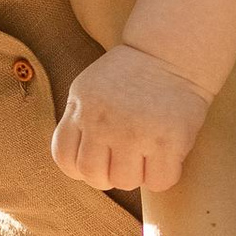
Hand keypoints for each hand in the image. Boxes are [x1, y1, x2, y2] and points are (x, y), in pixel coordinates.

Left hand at [51, 44, 210, 192]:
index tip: (97, 160)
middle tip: (123, 162)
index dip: (79, 168)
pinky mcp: (169, 141)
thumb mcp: (89, 89)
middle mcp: (104, 122)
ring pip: (126, 182)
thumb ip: (77, 121)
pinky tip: (166, 158)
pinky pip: (159, 182)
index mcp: (82, 108)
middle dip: (107, 176)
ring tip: (145, 155)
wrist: (170, 53)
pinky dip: (162, 176)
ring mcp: (136, 133)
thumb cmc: (129, 75)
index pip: (65, 158)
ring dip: (135, 176)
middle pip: (94, 176)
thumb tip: (76, 165)